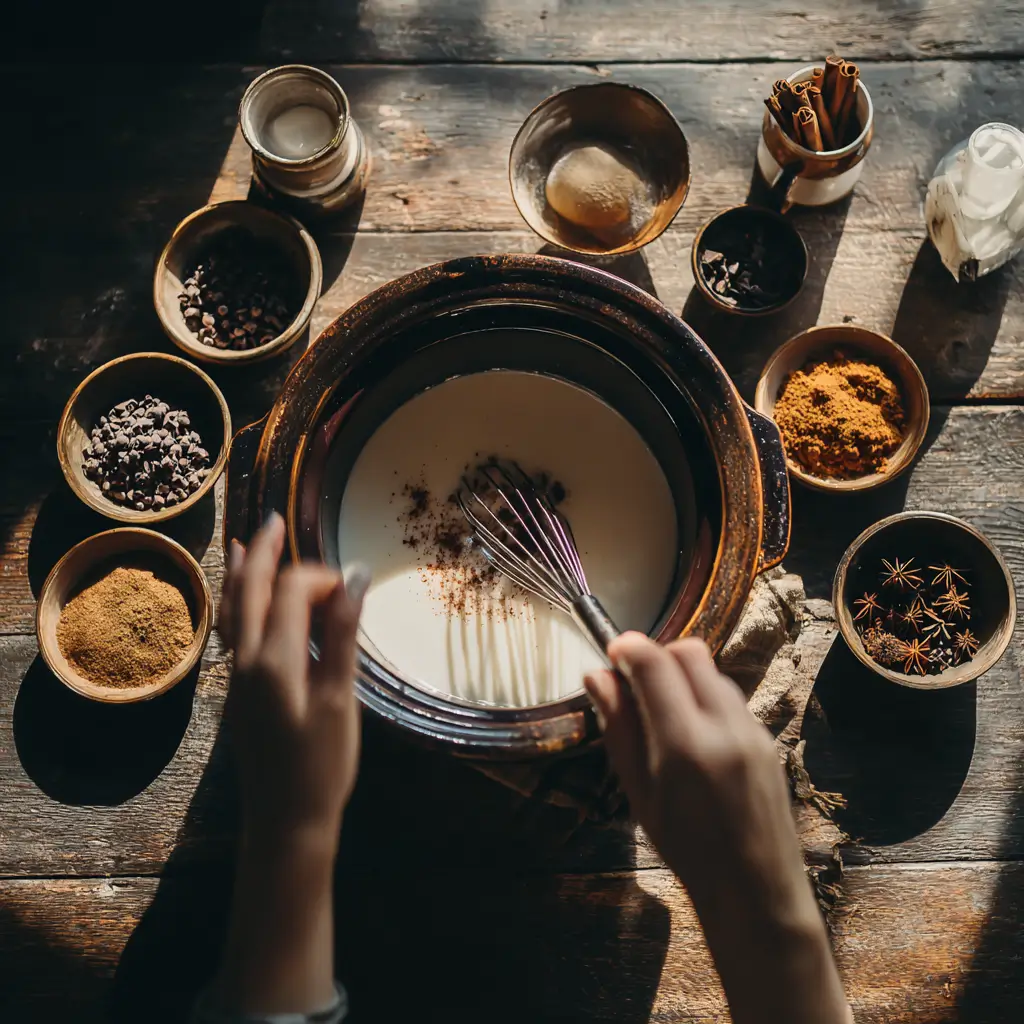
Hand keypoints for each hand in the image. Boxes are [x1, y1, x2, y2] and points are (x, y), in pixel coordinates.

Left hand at [214, 513, 369, 1014]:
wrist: (284, 822)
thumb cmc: (322, 764)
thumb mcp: (341, 699)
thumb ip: (342, 634)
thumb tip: (352, 576)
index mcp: (275, 658)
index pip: (288, 592)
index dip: (318, 576)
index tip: (349, 585)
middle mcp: (246, 660)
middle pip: (247, 590)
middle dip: (262, 552)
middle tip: (273, 518)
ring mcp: (237, 678)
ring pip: (231, 610)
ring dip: (241, 573)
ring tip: (245, 542)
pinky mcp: (239, 693)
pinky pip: (231, 631)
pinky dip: (236, 604)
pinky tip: (244, 604)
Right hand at [584, 632, 848, 1023]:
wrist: (754, 888)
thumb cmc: (685, 848)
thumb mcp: (639, 792)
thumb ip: (619, 728)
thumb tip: (596, 677)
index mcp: (685, 744)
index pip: (654, 664)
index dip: (628, 647)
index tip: (612, 651)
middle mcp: (724, 727)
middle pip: (689, 653)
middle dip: (658, 656)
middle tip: (636, 685)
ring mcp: (752, 730)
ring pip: (713, 672)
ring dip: (683, 677)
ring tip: (664, 716)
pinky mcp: (768, 738)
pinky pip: (732, 698)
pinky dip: (706, 699)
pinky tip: (694, 736)